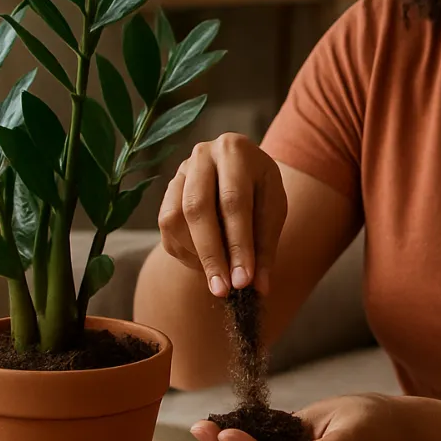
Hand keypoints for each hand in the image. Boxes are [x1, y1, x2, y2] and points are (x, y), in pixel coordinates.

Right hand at [157, 133, 287, 296]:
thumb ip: (265, 247)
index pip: (233, 202)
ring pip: (174, 219)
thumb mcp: (273, 210)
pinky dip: (185, 252)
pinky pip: (166, 227)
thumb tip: (258, 288)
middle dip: (211, 255)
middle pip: (197, 208)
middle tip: (222, 290)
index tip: (243, 281)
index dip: (238, 244)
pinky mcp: (167, 190)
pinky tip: (205, 261)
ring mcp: (180, 171)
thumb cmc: (261, 190)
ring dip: (195, 254)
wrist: (243, 170)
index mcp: (235, 151)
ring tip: (218, 275)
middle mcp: (202, 155)